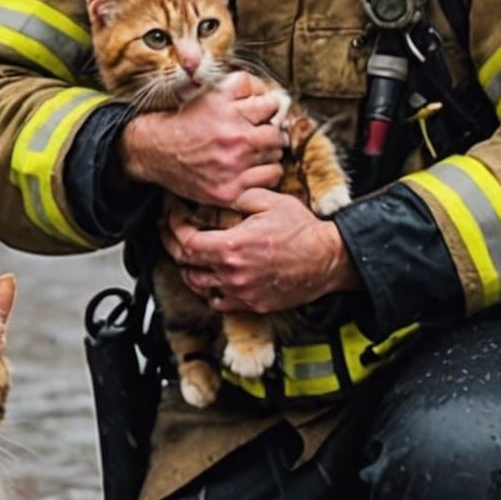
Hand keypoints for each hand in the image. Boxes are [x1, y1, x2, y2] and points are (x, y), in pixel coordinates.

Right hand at [119, 71, 285, 206]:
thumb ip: (239, 86)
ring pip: (276, 155)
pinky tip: (257, 169)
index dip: (268, 108)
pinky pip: (269, 177)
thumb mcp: (207, 93)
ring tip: (256, 152)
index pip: (269, 104)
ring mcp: (233, 165)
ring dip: (270, 152)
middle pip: (276, 133)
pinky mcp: (230, 189)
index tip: (262, 114)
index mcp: (226, 109)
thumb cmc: (183, 121)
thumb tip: (267, 89)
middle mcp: (232, 136)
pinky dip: (268, 172)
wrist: (154, 151)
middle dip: (271, 132)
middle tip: (262, 135)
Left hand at [162, 189, 360, 314]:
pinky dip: (208, 289)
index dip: (173, 228)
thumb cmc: (303, 230)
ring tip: (189, 254)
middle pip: (185, 265)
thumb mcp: (269, 200)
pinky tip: (212, 276)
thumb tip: (216, 195)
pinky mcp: (252, 304)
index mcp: (232, 247)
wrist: (328, 259)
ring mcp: (241, 292)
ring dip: (188, 269)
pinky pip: (218, 302)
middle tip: (172, 232)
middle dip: (173, 246)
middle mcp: (232, 274)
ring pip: (197, 286)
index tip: (173, 218)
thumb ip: (238, 196)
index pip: (185, 242)